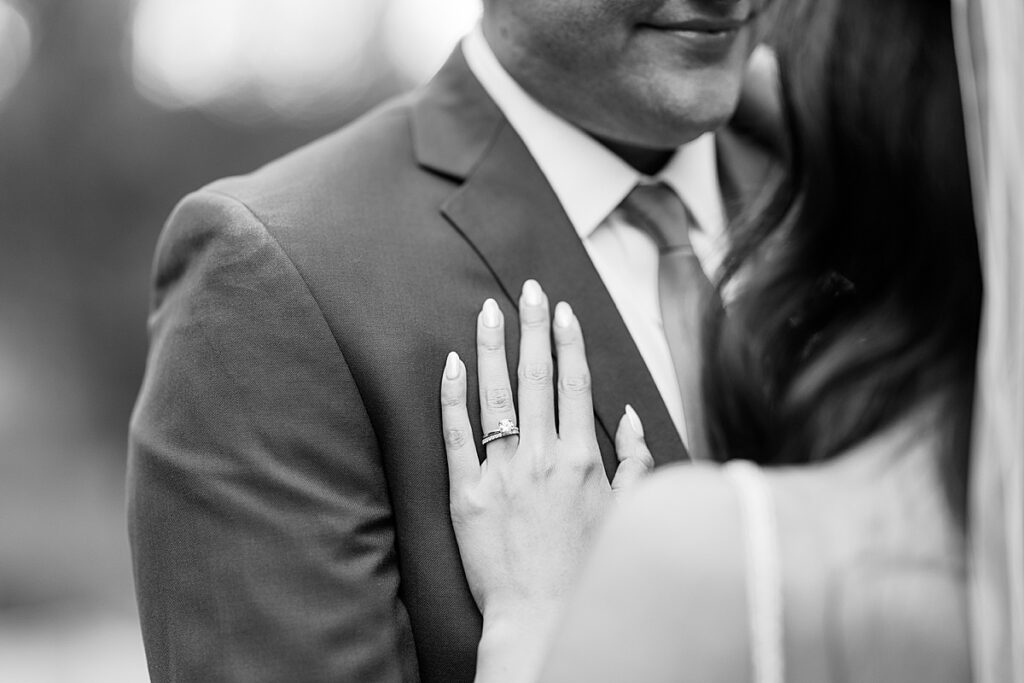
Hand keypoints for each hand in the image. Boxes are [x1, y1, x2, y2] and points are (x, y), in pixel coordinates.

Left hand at [440, 280, 652, 678]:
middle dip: (535, 326)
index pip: (574, 383)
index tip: (563, 311)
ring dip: (494, 346)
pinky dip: (454, 394)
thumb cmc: (585, 569)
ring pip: (495, 394)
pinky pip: (457, 433)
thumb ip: (633, 460)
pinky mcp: (465, 491)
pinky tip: (452, 362)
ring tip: (489, 310)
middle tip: (530, 289)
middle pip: (536, 376)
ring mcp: (501, 472)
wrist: (541, 617)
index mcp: (582, 458)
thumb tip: (626, 415)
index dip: (569, 341)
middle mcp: (542, 456)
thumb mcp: (624, 513)